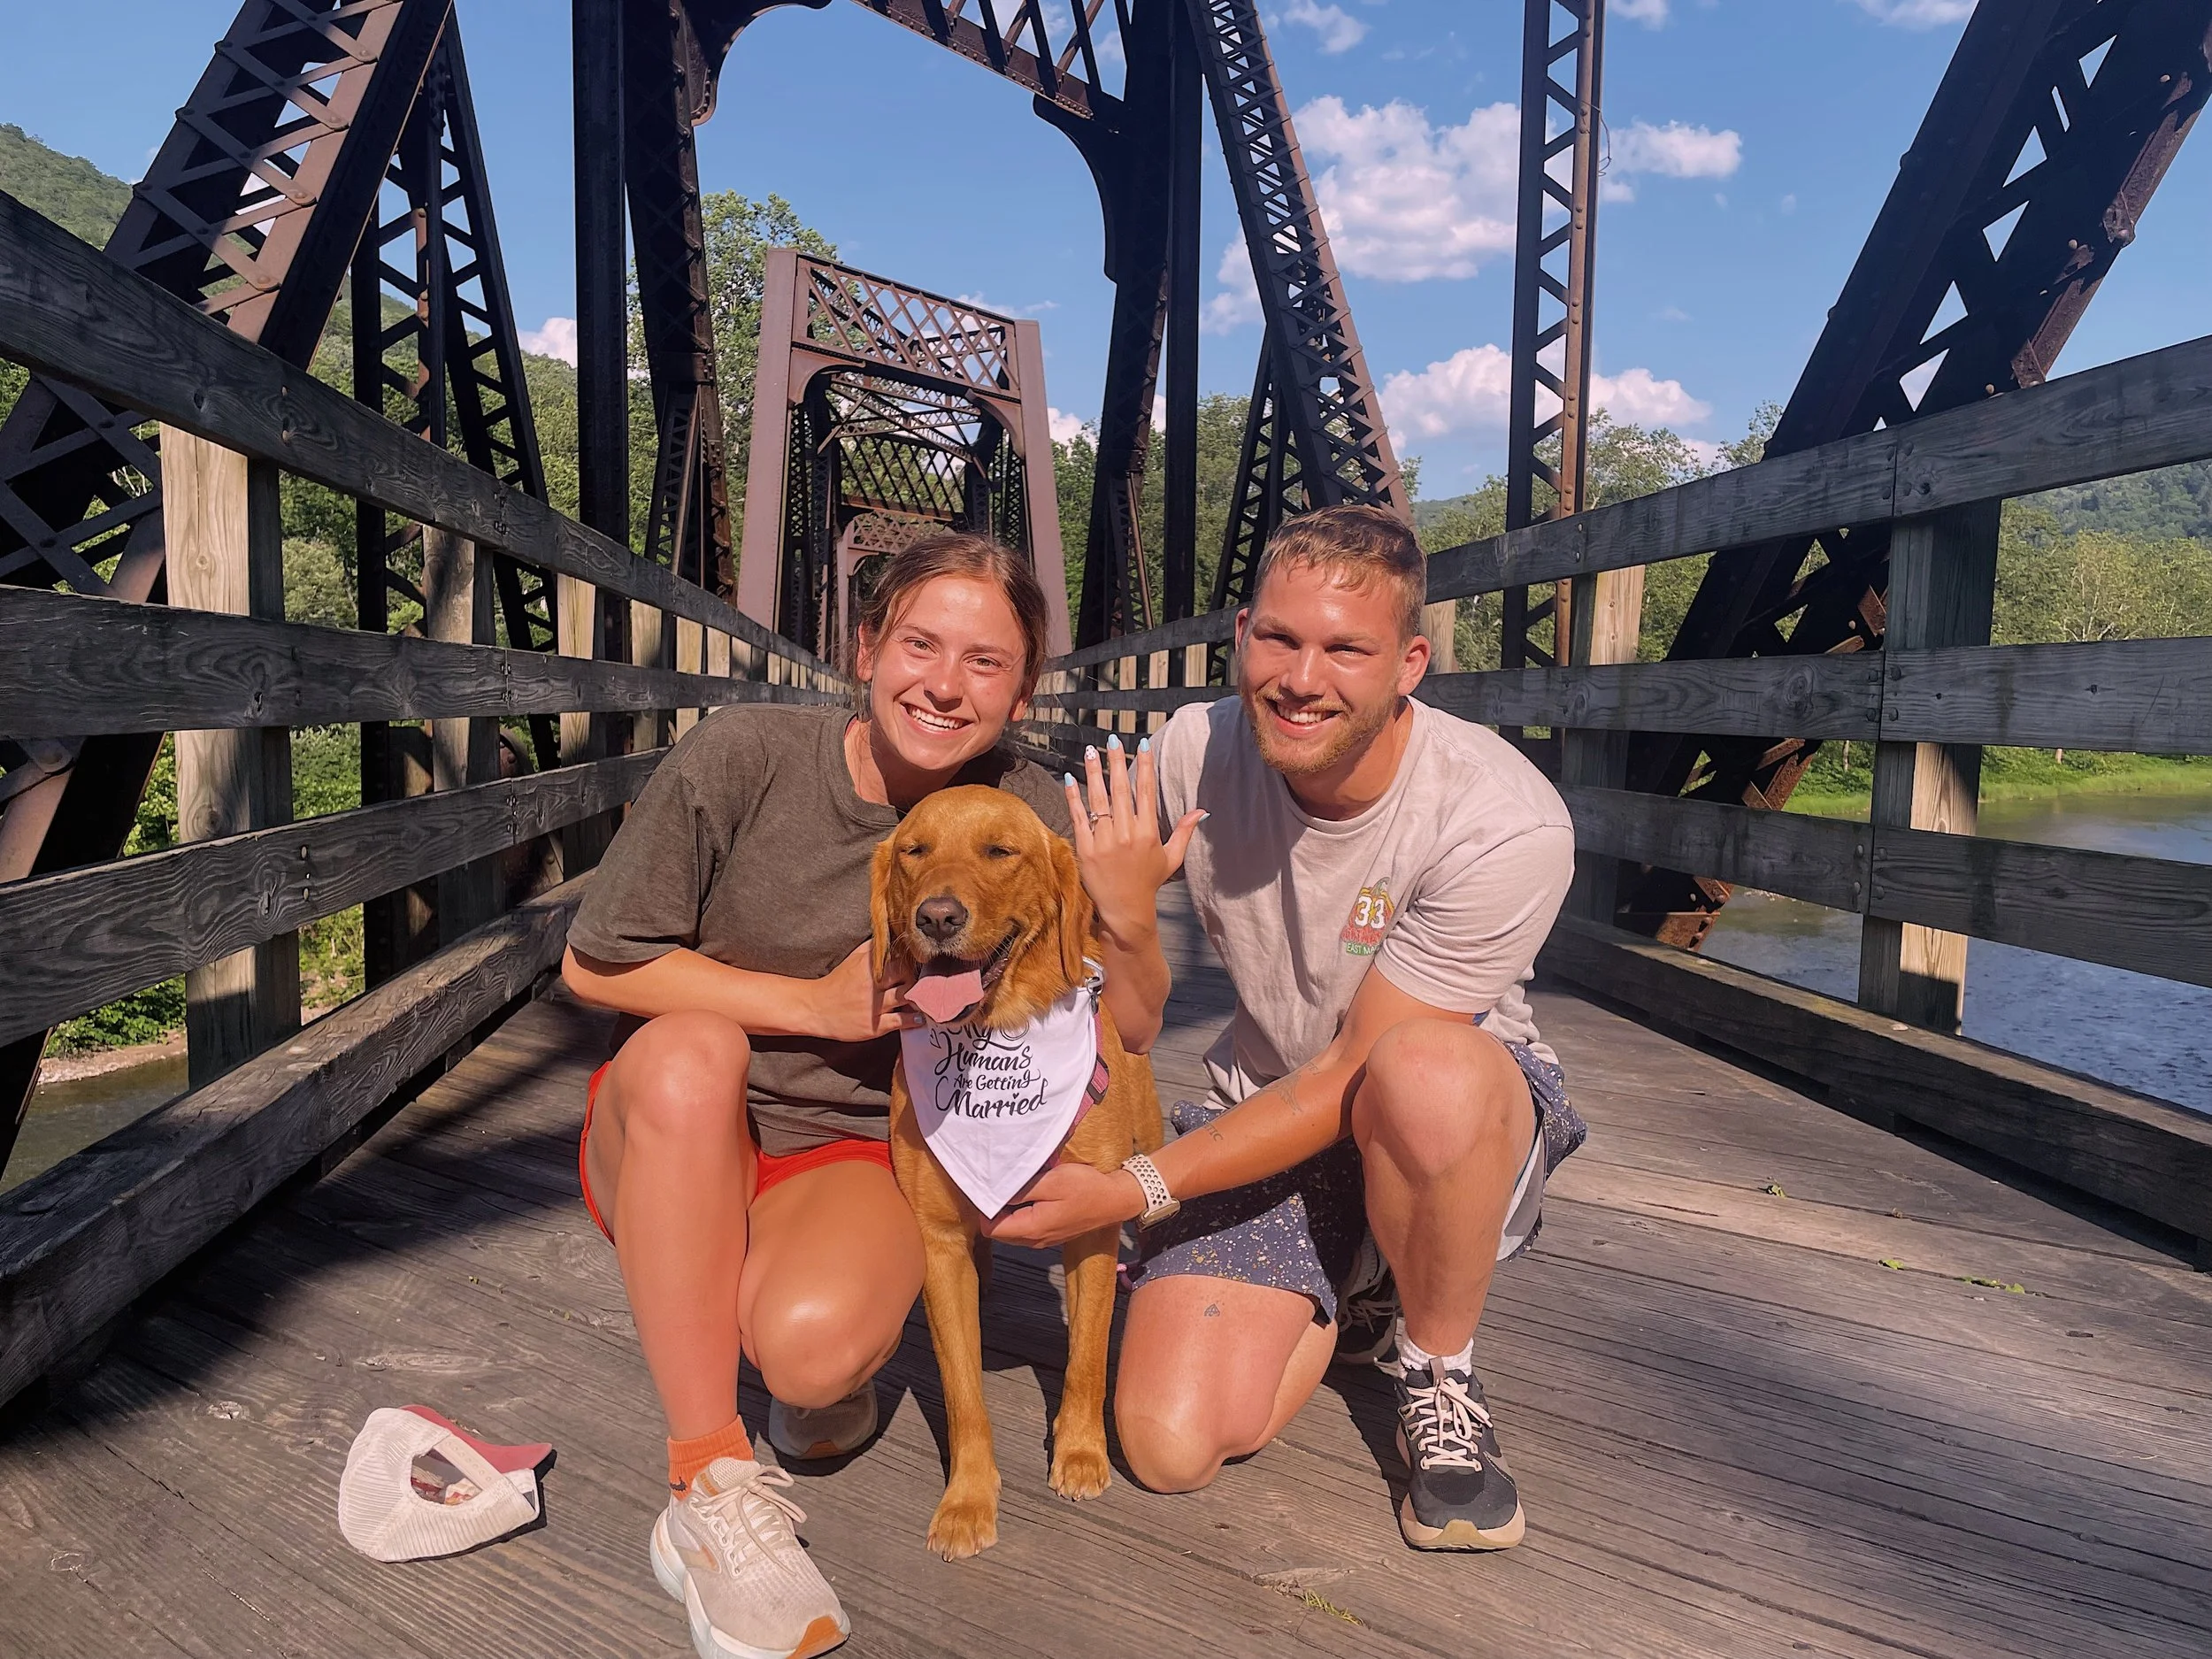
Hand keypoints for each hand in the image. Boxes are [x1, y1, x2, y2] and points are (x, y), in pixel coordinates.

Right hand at [805, 940, 917, 1042]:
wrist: (815, 1009)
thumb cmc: (836, 983)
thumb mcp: (852, 959)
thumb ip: (871, 948)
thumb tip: (889, 937)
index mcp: (868, 966)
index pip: (899, 958)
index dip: (910, 961)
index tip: (916, 965)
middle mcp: (872, 985)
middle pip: (907, 976)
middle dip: (915, 978)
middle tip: (920, 982)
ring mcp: (874, 1006)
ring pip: (906, 997)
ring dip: (919, 998)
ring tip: (924, 998)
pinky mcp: (874, 1026)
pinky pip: (899, 1021)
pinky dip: (913, 1019)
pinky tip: (919, 1017)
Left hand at [982, 1162, 1145, 1247]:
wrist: (1116, 1200)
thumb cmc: (1085, 1188)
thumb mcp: (1051, 1181)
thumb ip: (1020, 1190)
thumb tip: (993, 1193)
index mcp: (1032, 1229)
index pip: (990, 1227)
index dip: (985, 1207)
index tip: (990, 1187)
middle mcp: (1035, 1240)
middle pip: (999, 1231)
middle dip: (995, 1210)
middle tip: (1002, 1184)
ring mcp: (1044, 1240)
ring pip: (1012, 1230)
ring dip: (1009, 1212)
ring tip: (1017, 1187)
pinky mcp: (1052, 1234)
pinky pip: (1026, 1228)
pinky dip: (1022, 1214)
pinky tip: (1032, 1195)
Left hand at [1063, 734, 1203, 939]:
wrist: (1125, 909)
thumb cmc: (1148, 882)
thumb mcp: (1171, 858)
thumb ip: (1184, 831)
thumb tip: (1201, 810)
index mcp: (1148, 832)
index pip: (1146, 792)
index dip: (1144, 766)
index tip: (1142, 745)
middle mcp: (1127, 833)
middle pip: (1121, 790)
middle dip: (1117, 762)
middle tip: (1113, 739)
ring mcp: (1105, 841)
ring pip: (1099, 800)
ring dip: (1095, 773)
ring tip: (1092, 751)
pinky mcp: (1086, 849)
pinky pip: (1079, 818)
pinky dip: (1074, 798)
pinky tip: (1070, 779)